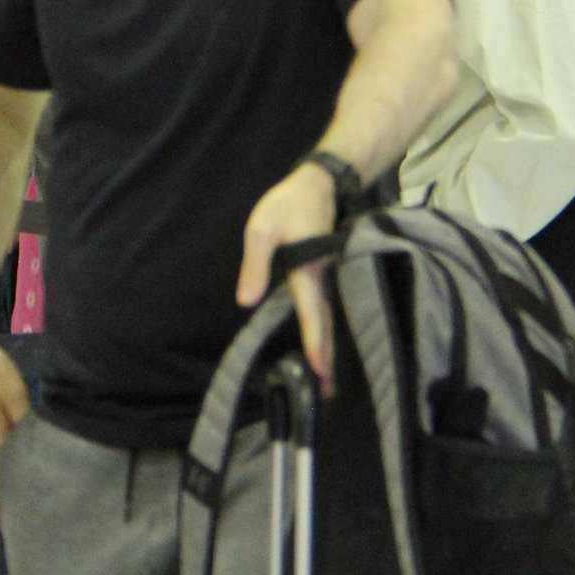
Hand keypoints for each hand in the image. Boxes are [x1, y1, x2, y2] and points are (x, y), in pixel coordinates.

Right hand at [0, 327, 29, 490]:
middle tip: (39, 503)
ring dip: (6, 481)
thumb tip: (40, 445)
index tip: (41, 507)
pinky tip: (15, 464)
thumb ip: (24, 421)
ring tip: (30, 488)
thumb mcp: (13, 391)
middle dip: (14, 494)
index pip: (4, 480)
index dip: (21, 495)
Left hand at [235, 162, 342, 394]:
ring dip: (327, 347)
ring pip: (329, 318)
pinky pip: (326, 308)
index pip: (312, 313)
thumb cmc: (288, 205)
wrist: (320, 183)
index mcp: (307, 271)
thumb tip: (246, 302)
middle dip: (326, 357)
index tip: (320, 370)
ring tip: (327, 379)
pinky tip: (323, 344)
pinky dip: (325, 330)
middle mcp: (323, 279)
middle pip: (326, 323)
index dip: (316, 342)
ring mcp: (327, 276)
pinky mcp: (325, 273)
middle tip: (328, 392)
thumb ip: (254, 266)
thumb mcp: (261, 229)